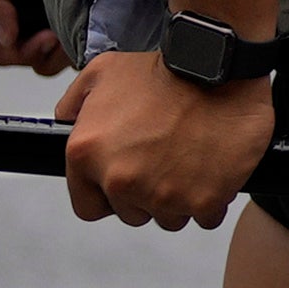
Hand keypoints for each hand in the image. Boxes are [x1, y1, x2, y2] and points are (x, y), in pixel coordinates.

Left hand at [60, 49, 278, 230]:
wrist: (220, 68)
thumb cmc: (166, 70)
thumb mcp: (101, 72)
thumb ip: (73, 104)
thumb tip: (67, 122)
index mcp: (87, 154)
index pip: (87, 207)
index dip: (107, 195)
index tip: (125, 180)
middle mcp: (120, 180)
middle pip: (132, 214)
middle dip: (147, 195)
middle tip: (165, 160)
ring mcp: (163, 195)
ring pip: (169, 219)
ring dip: (179, 199)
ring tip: (191, 161)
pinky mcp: (203, 201)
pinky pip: (206, 218)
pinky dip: (212, 199)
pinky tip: (213, 169)